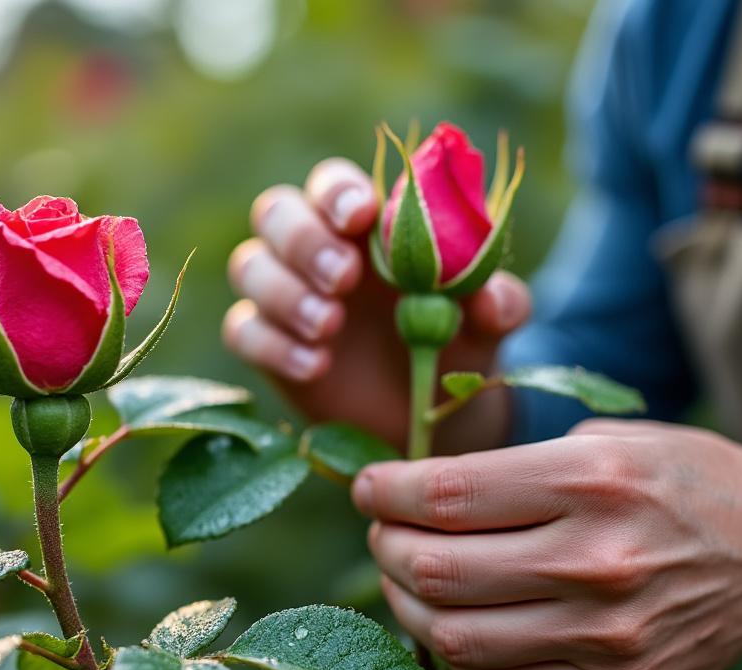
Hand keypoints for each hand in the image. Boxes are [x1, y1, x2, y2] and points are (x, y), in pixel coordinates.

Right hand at [222, 158, 531, 450]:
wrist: (431, 413)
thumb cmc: (458, 346)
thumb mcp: (488, 326)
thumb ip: (499, 304)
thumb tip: (487, 297)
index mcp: (368, 225)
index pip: (333, 183)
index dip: (338, 191)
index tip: (361, 215)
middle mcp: (317, 249)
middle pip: (275, 211)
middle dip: (304, 239)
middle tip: (344, 277)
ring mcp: (285, 295)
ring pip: (250, 265)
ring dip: (285, 292)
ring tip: (330, 326)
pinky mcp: (267, 344)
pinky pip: (242, 330)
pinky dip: (273, 344)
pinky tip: (316, 366)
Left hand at [352, 419, 741, 669]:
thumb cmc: (684, 480)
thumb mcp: (607, 442)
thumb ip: (515, 465)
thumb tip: (414, 490)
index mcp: (592, 481)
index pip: (447, 495)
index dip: (387, 493)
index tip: (368, 488)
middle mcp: (598, 560)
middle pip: (439, 569)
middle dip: (386, 548)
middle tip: (383, 532)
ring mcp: (609, 634)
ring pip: (457, 637)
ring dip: (408, 606)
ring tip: (408, 579)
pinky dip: (461, 657)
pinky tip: (458, 623)